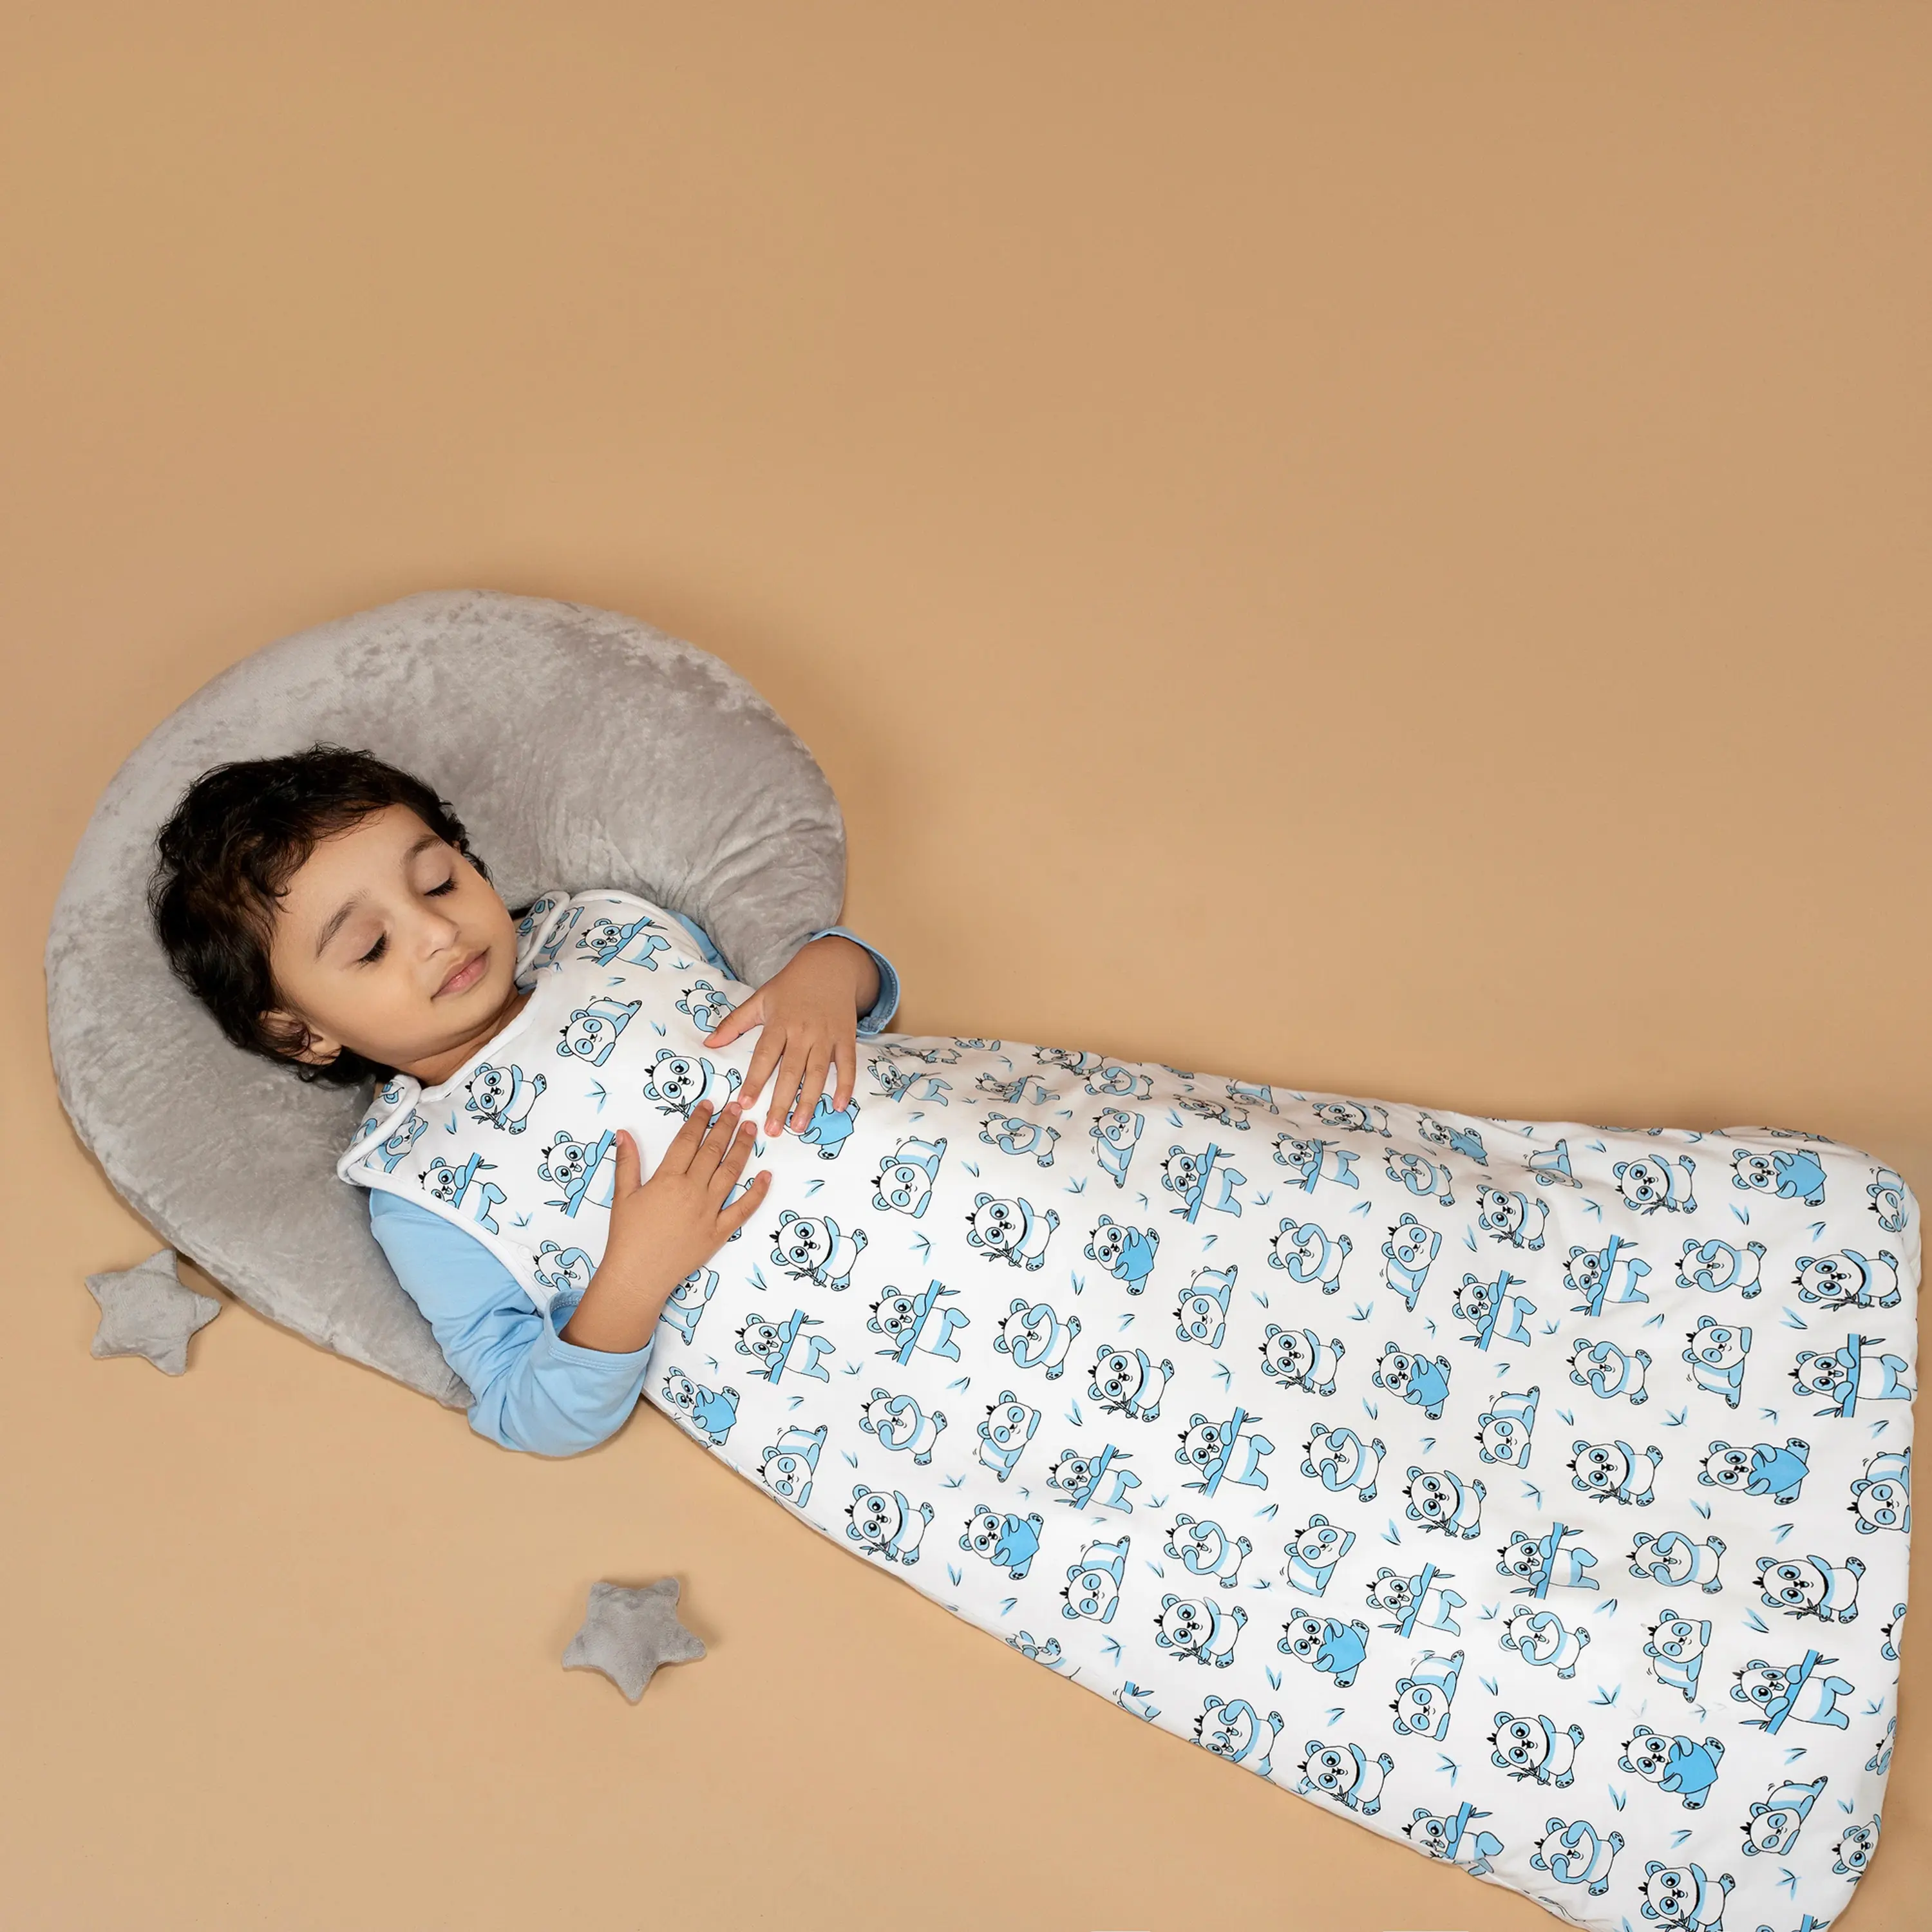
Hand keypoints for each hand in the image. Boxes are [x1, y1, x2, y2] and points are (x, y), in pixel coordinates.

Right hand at [598, 1103, 769, 1302]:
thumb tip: (624, 1133)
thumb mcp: (622, 1196)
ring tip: (751, 1129)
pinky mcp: (719, 1231)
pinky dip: (757, 1192)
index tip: (711, 1105)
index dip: (700, 1119)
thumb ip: (627, 1162)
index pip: (688, 1140)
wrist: (637, 1276)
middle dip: (727, 1125)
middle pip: (713, 1151)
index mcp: (667, 1179)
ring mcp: (709, 1211)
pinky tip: (767, 1176)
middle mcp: (692, 1191)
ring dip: (743, 1148)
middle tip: (738, 1107)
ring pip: (731, 1172)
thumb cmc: (627, 1237)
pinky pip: (743, 1209)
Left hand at [704, 935, 877, 1134]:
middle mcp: (802, 1032)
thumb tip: (708, 1043)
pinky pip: (846, 1065)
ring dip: (809, 1102)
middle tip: (772, 1130)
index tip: (745, 1104)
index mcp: (779, 1023)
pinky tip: (838, 1106)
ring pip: (817, 1073)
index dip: (755, 1080)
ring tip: (798, 1127)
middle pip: (791, 1072)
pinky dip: (844, 1085)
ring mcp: (826, 1036)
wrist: (830, 967)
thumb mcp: (760, 999)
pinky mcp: (845, 1038)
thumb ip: (734, 1023)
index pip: (764, 1056)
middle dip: (781, 1103)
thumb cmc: (790, 986)